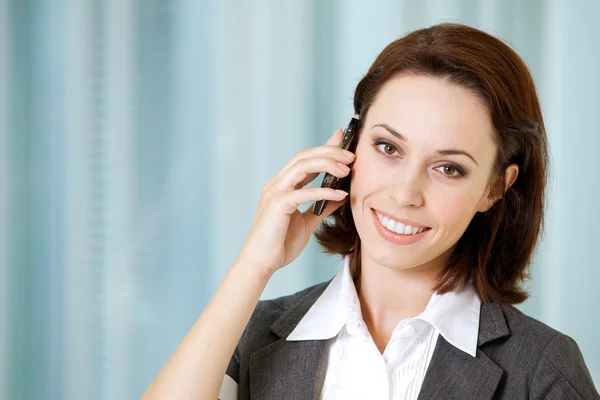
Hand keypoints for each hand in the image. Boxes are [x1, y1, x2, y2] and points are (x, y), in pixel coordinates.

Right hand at [237, 128, 355, 275]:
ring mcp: (275, 192)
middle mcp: (277, 184)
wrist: (261, 263)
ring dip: (327, 163)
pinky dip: (323, 191)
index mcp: (282, 185)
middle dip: (329, 151)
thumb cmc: (279, 244)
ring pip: (302, 166)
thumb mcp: (307, 222)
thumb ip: (321, 207)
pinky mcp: (277, 205)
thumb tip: (340, 196)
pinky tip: (340, 193)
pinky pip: (304, 192)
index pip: (304, 159)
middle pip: (304, 156)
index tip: (342, 140)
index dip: (324, 148)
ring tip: (347, 168)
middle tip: (351, 155)